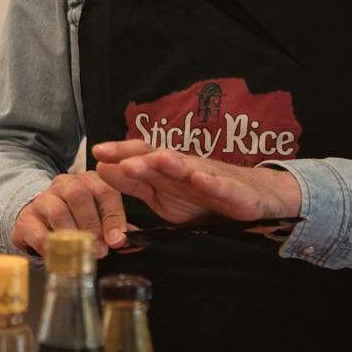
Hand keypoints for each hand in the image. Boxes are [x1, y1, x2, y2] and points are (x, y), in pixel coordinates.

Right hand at [11, 171, 129, 256]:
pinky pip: (37, 231)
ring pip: (58, 211)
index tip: (118, 239)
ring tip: (82, 253)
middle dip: (93, 225)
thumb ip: (116, 228)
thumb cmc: (75, 220)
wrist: (38, 221)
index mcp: (89, 180)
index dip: (113, 216)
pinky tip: (59, 258)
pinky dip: (50, 247)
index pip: (105, 190)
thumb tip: (135, 241)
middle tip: (101, 249)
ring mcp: (43, 199)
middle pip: (80, 196)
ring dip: (73, 235)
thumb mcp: (99, 219)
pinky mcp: (26, 218)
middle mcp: (65, 184)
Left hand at [89, 142, 301, 225]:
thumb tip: (101, 168)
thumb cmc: (203, 197)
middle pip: (162, 158)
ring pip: (190, 168)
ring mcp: (211, 178)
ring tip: (158, 159)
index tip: (97, 153)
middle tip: (120, 161)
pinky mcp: (235, 193)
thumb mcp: (162, 196)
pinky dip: (213, 182)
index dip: (121, 154)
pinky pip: (223, 186)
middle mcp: (186, 168)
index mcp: (167, 170)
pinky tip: (201, 179)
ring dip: (174, 163)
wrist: (253, 199)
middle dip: (142, 158)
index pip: (141, 156)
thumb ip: (134, 184)